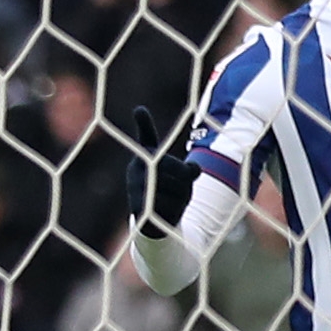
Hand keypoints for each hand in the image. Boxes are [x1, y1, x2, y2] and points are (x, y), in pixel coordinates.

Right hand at [124, 106, 196, 230]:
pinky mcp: (137, 206)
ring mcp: (134, 186)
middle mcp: (136, 169)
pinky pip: (166, 205)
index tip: (140, 110)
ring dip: (183, 196)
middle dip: (185, 173)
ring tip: (176, 200)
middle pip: (168, 164)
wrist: (155, 221)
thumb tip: (196, 170)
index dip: (144, 123)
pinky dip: (175, 210)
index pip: (147, 137)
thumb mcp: (183, 177)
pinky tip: (170, 212)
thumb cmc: (170, 191)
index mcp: (146, 157)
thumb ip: (189, 171)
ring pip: (172, 186)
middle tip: (191, 177)